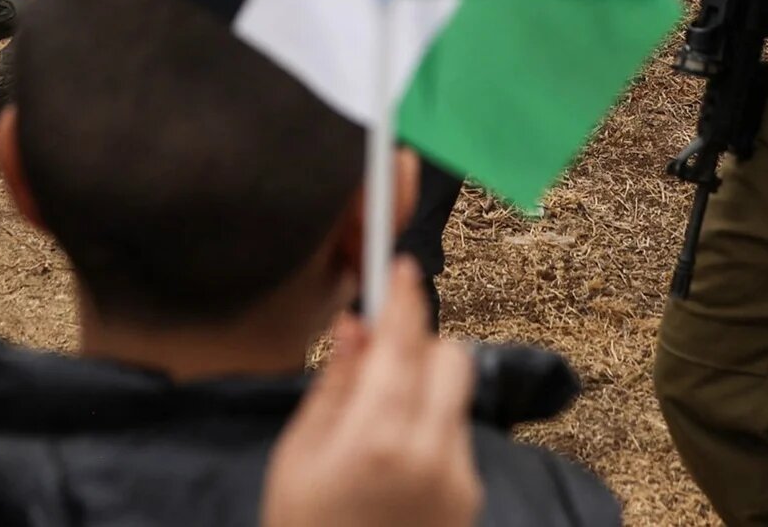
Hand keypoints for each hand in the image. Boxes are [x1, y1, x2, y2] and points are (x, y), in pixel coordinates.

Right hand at [262, 257, 479, 526]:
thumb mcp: (297, 457)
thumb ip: (334, 386)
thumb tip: (357, 327)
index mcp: (379, 436)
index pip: (405, 341)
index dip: (404, 298)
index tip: (400, 269)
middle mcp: (432, 451)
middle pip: (451, 358)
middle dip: (421, 347)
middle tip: (381, 358)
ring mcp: (458, 477)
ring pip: (455, 397)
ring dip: (425, 391)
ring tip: (375, 426)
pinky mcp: (470, 498)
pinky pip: (456, 437)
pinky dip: (431, 431)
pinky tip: (392, 464)